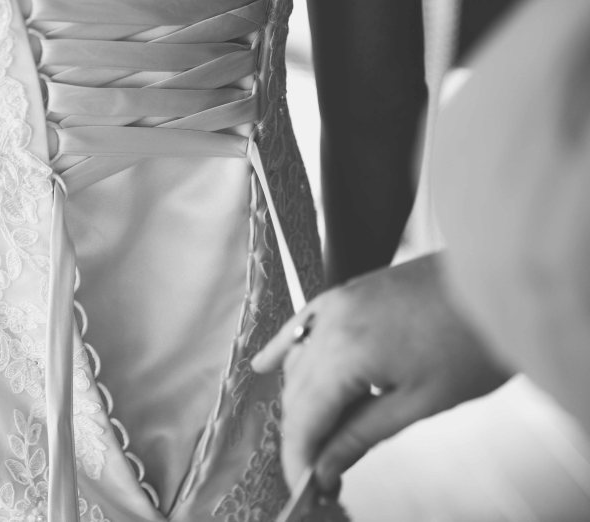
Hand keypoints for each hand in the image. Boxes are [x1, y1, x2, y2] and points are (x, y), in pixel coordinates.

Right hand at [249, 253, 510, 491]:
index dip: (299, 456)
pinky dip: (286, 347)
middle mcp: (331, 322)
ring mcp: (337, 302)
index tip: (306, 487)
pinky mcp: (348, 292)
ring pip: (298, 360)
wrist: (503, 280)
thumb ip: (362, 434)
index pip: (304, 417)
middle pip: (296, 391)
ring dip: (301, 399)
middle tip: (319, 472)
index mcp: (348, 350)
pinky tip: (265, 365)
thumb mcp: (421, 402)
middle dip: (303, 434)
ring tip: (318, 436)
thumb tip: (326, 467)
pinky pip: (303, 323)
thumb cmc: (476, 338)